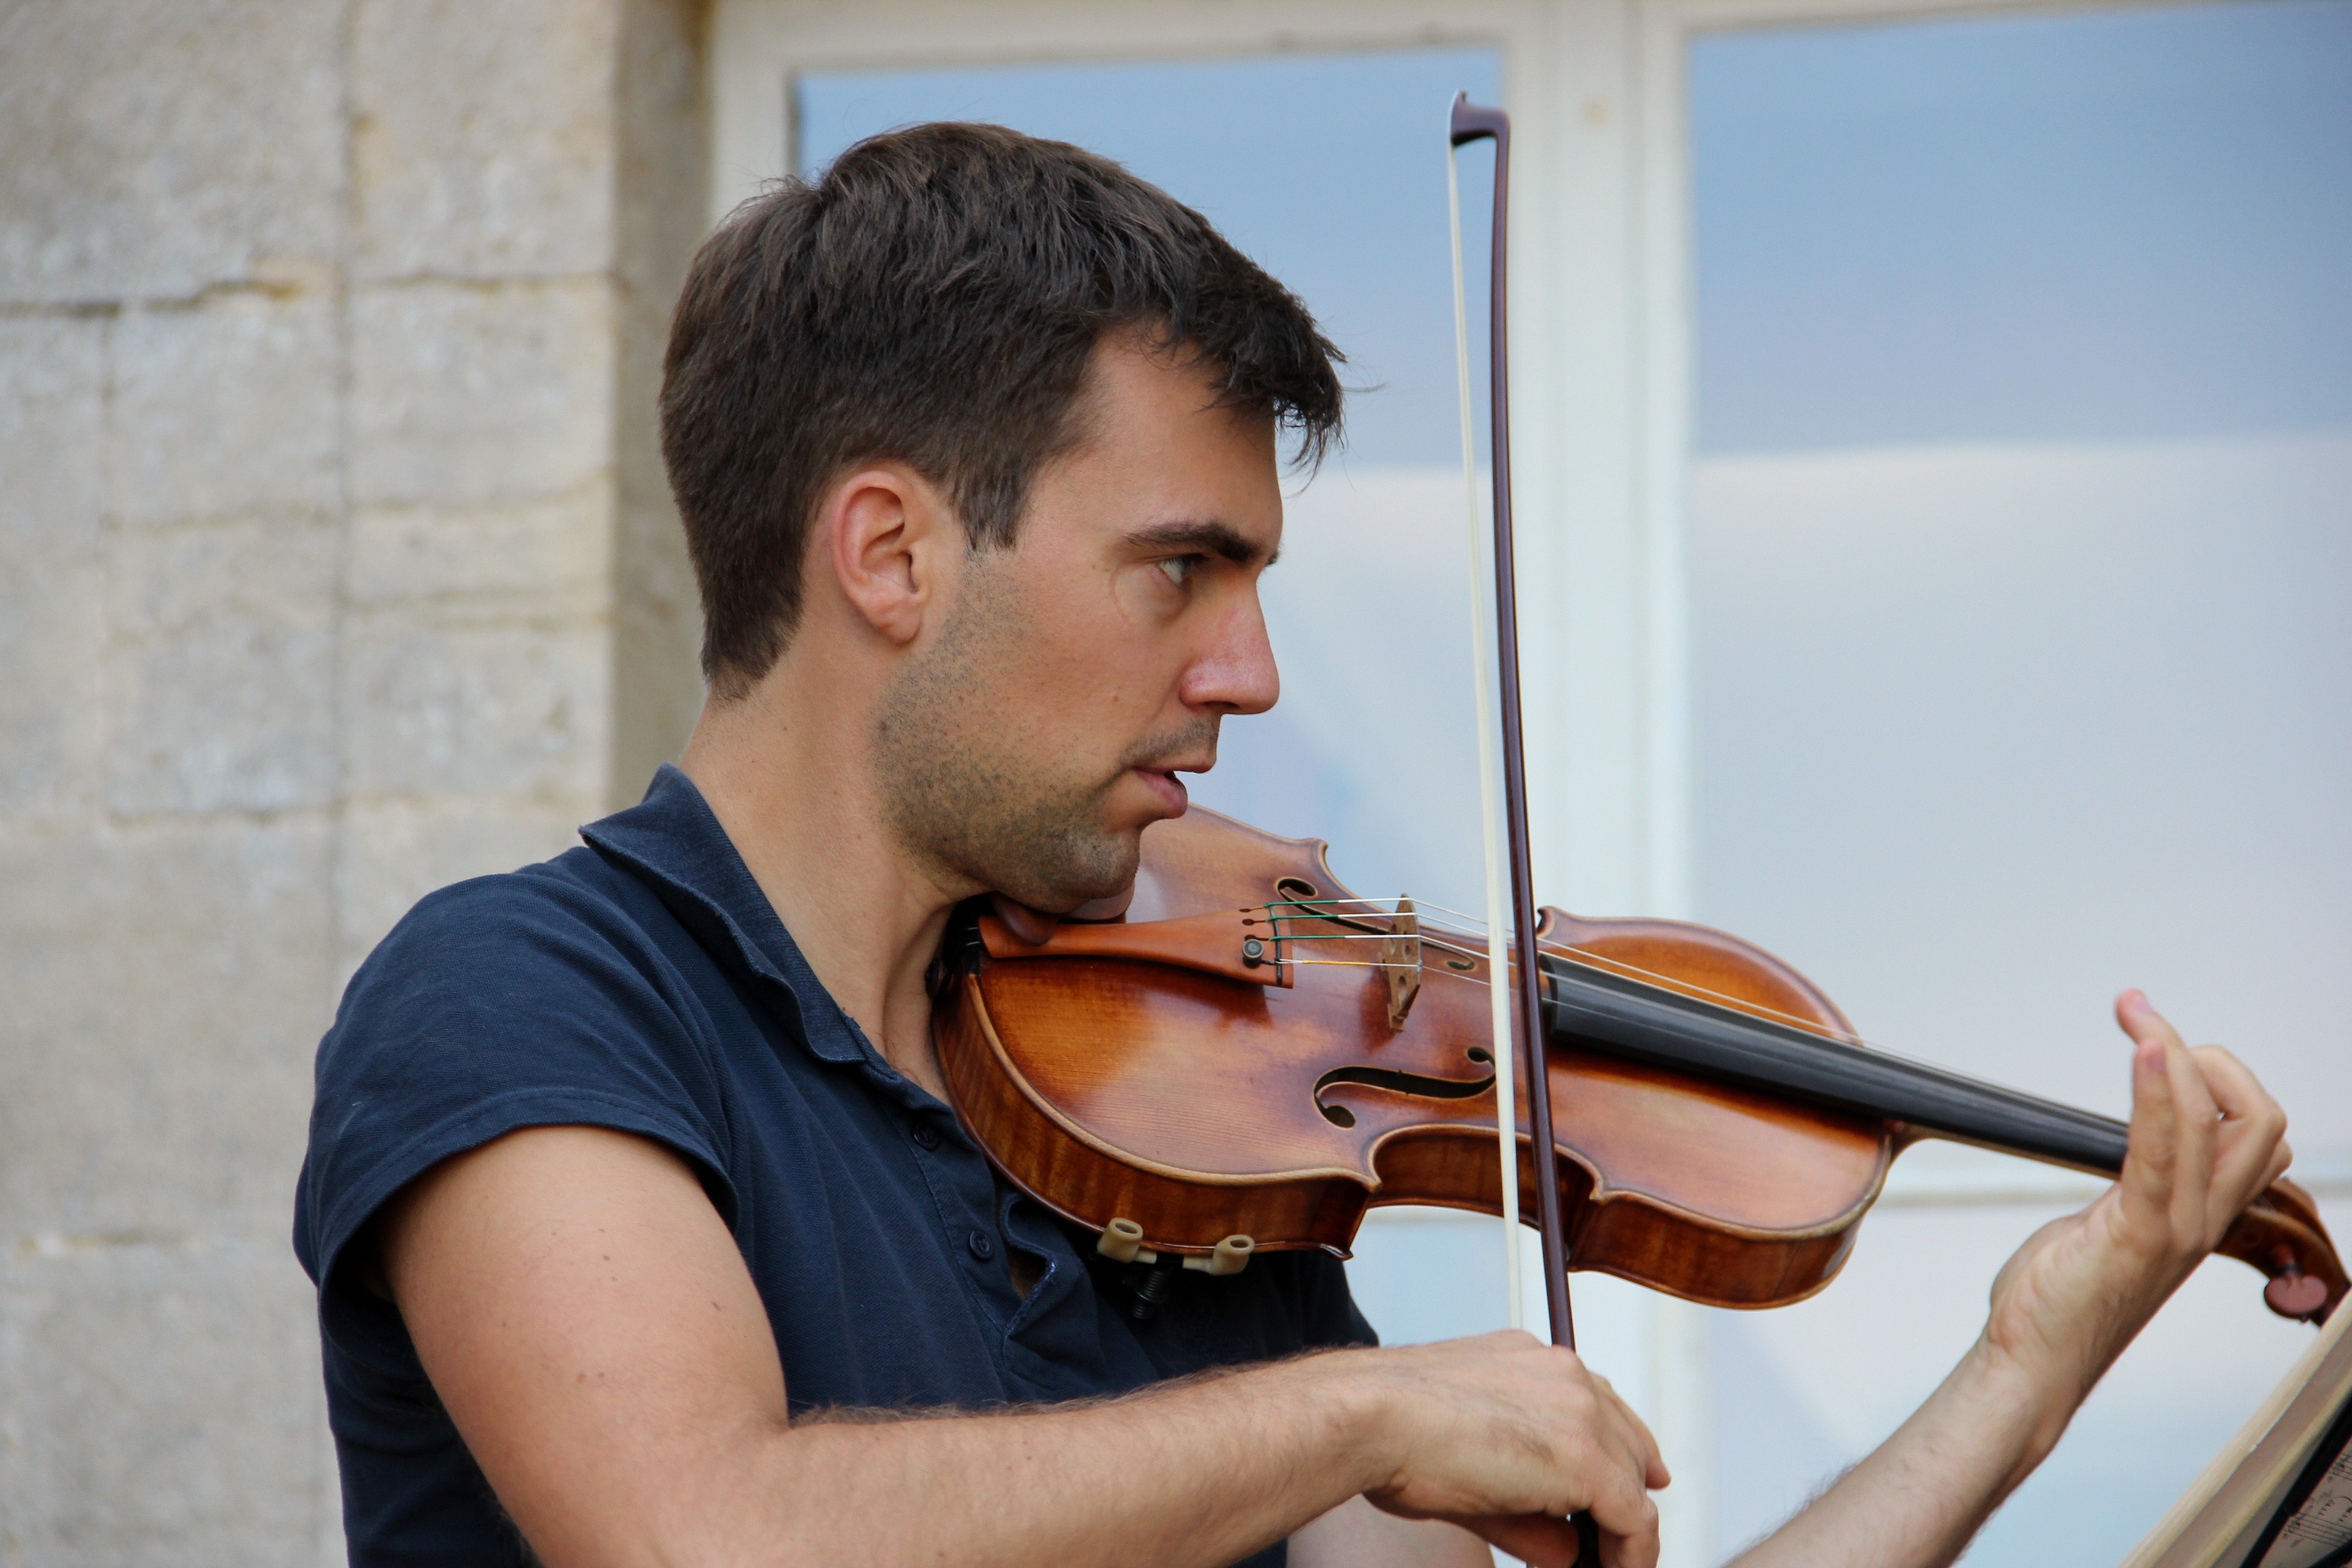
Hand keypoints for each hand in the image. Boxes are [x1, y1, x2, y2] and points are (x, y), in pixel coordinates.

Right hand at [1349, 1330, 1669, 1567]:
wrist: (1371, 1416)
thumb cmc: (1391, 1430)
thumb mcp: (1470, 1462)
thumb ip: (1528, 1506)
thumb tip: (1567, 1552)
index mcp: (1531, 1359)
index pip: (1596, 1403)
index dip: (1618, 1451)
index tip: (1631, 1487)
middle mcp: (1563, 1374)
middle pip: (1625, 1441)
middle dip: (1623, 1493)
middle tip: (1612, 1545)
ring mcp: (1580, 1412)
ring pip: (1631, 1480)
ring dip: (1624, 1529)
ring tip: (1610, 1566)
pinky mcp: (1586, 1459)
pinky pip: (1634, 1518)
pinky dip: (1633, 1555)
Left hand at [1973, 990, 2290, 1459]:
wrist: (2032, 1361)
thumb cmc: (2059, 1296)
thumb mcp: (2110, 1224)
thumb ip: (2135, 1184)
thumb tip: (2129, 1140)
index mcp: (2201, 1213)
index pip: (2254, 1130)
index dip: (2217, 1071)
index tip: (2153, 1028)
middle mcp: (2204, 1218)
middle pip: (2259, 1117)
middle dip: (2208, 1051)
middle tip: (2141, 1016)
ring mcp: (2178, 1227)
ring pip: (2222, 1123)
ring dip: (2178, 1051)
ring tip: (2136, 1013)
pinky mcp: (2138, 1231)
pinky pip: (2166, 1150)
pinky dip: (2159, 1093)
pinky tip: (2144, 1052)